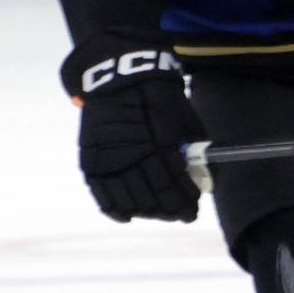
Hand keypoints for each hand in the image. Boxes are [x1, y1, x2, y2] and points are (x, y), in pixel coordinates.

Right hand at [76, 61, 202, 222]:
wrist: (118, 76)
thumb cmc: (158, 95)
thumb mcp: (182, 116)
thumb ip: (191, 144)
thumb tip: (202, 172)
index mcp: (160, 143)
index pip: (173, 184)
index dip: (184, 202)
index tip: (193, 212)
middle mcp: (134, 154)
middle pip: (152, 195)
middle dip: (169, 209)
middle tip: (179, 215)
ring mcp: (109, 157)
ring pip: (128, 197)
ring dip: (146, 211)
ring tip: (158, 214)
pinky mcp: (91, 157)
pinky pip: (100, 190)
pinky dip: (113, 207)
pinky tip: (127, 216)